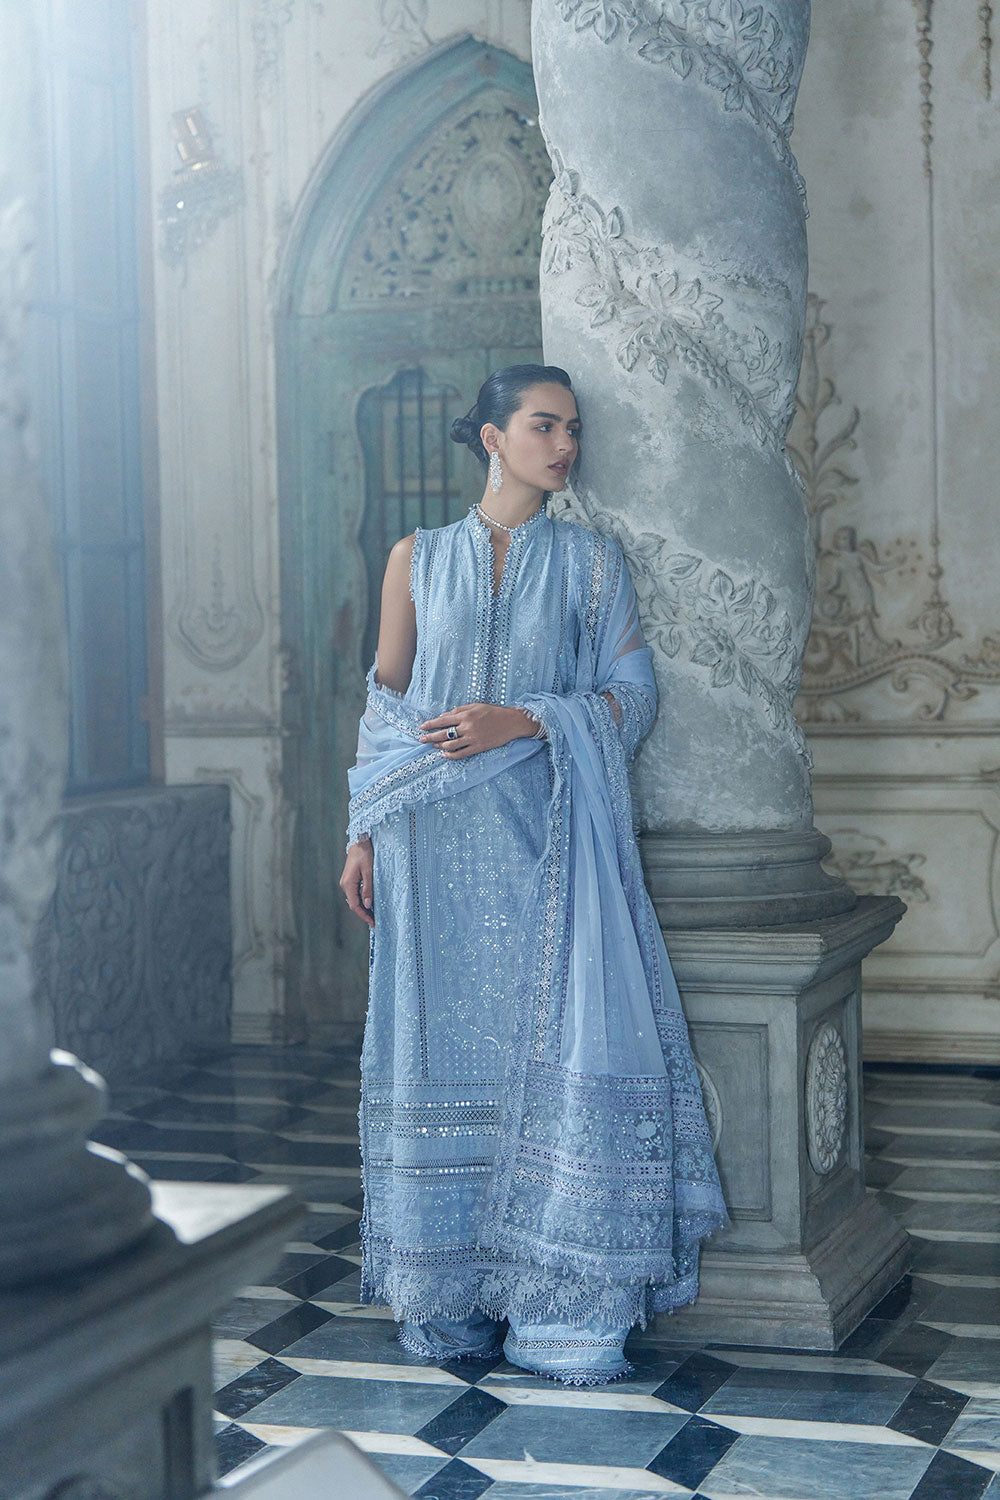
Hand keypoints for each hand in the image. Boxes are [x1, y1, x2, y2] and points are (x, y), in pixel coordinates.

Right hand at [340, 836, 373, 928]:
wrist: (360, 841)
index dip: (364, 915)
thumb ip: (368, 889)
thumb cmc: (365, 854)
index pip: (355, 905)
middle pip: (354, 904)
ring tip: (374, 914)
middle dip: (364, 913)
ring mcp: (347, 882)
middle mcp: (345, 885)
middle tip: (375, 921)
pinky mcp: (350, 879)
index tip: (372, 922)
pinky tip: (370, 903)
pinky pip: (355, 893)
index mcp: (348, 884)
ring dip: (364, 907)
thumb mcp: (369, 872)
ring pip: (355, 899)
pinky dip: (362, 899)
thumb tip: (367, 905)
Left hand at [417, 702, 540, 757]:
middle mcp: (467, 727)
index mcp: (465, 715)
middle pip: (444, 734)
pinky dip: (451, 755)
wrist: (511, 722)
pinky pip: (462, 753)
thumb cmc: (493, 712)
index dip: (430, 724)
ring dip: (440, 746)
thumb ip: (458, 711)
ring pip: (451, 745)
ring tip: (433, 746)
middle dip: (430, 737)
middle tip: (421, 740)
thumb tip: (443, 716)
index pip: (443, 720)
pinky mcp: (479, 747)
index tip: (421, 727)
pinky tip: (444, 755)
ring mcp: (473, 738)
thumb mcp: (475, 706)